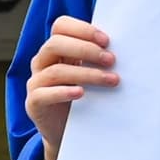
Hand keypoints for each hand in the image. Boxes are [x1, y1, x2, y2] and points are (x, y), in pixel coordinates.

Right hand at [24, 17, 115, 156]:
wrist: (67, 132)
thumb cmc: (83, 98)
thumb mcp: (89, 73)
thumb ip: (97, 59)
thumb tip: (126, 47)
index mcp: (55, 49)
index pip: (60, 26)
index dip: (83, 30)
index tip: (107, 41)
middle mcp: (42, 62)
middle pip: (55, 44)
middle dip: (86, 49)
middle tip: (111, 60)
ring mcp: (35, 82)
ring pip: (55, 71)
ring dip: (86, 74)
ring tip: (110, 80)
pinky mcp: (33, 103)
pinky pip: (43, 94)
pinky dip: (64, 92)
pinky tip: (81, 94)